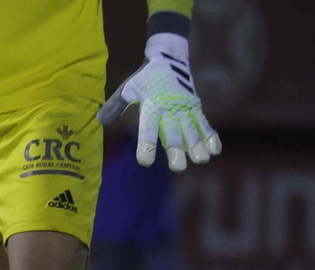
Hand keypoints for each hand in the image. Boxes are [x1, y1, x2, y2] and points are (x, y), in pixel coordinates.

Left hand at [98, 32, 221, 171]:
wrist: (169, 57)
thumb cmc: (145, 77)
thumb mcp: (128, 88)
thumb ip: (115, 105)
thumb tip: (99, 120)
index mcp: (151, 106)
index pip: (148, 128)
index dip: (147, 144)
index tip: (145, 161)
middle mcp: (170, 109)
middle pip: (173, 132)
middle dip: (176, 150)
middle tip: (178, 167)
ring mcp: (185, 109)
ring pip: (192, 130)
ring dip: (197, 145)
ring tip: (201, 160)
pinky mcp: (195, 108)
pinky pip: (204, 123)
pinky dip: (210, 136)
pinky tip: (215, 151)